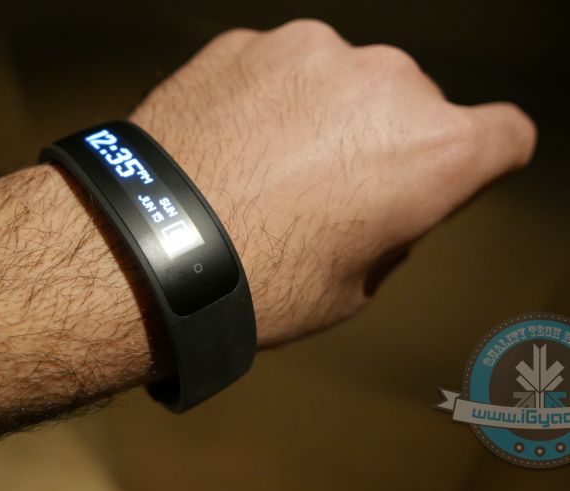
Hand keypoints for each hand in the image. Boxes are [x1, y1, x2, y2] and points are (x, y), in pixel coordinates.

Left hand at [130, 20, 535, 345]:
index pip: (504, 136)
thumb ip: (393, 229)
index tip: (456, 173)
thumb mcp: (353, 287)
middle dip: (389, 141)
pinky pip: (281, 70)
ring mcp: (311, 53)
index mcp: (431, 152)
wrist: (147, 251)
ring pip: (345, 81)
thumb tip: (388, 204)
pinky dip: (270, 99)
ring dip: (327, 115)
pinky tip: (234, 145)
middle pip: (417, 104)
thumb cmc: (253, 284)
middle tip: (334, 189)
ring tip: (272, 169)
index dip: (480, 160)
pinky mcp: (247, 43)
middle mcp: (383, 84)